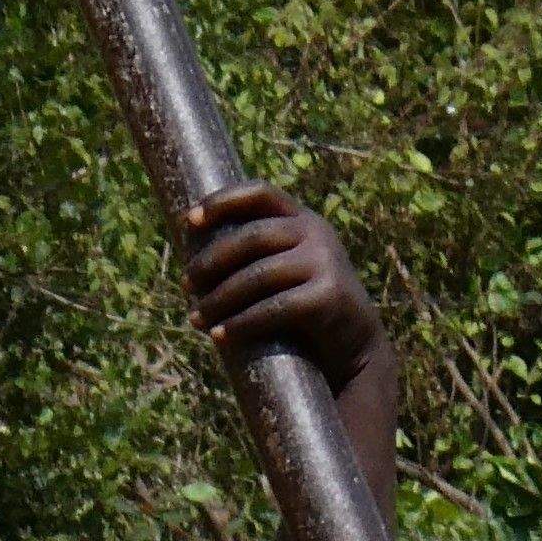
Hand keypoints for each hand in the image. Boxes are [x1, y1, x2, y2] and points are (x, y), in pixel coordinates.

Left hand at [184, 182, 388, 396]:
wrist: (356, 347)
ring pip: (257, 276)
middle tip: (185, 285)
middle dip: (211, 261)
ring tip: (195, 319)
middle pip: (252, 237)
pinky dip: (241, 324)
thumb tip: (193, 260)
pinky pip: (273, 308)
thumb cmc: (306, 309)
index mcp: (303, 221)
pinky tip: (218, 336)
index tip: (189, 220)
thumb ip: (257, 257)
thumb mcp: (287, 270)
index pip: (261, 193)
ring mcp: (326, 263)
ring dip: (219, 299)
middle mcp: (317, 234)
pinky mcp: (328, 297)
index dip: (223, 201)